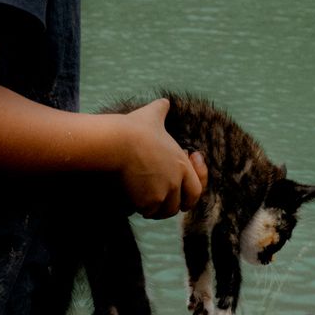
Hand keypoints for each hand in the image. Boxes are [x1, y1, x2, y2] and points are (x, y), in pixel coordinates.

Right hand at [118, 99, 207, 218]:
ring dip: (157, 208)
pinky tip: (135, 201)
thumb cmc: (135, 128)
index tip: (177, 181)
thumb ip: (162, 109)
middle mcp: (176, 182)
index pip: (197, 190)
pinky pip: (147, 212)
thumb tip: (164, 101)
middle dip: (172, 203)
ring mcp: (162, 194)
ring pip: (163, 211)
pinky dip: (142, 208)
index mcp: (182, 165)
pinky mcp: (146, 202)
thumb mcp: (153, 114)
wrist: (118, 143)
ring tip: (148, 202)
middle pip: (179, 205)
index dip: (190, 190)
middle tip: (162, 199)